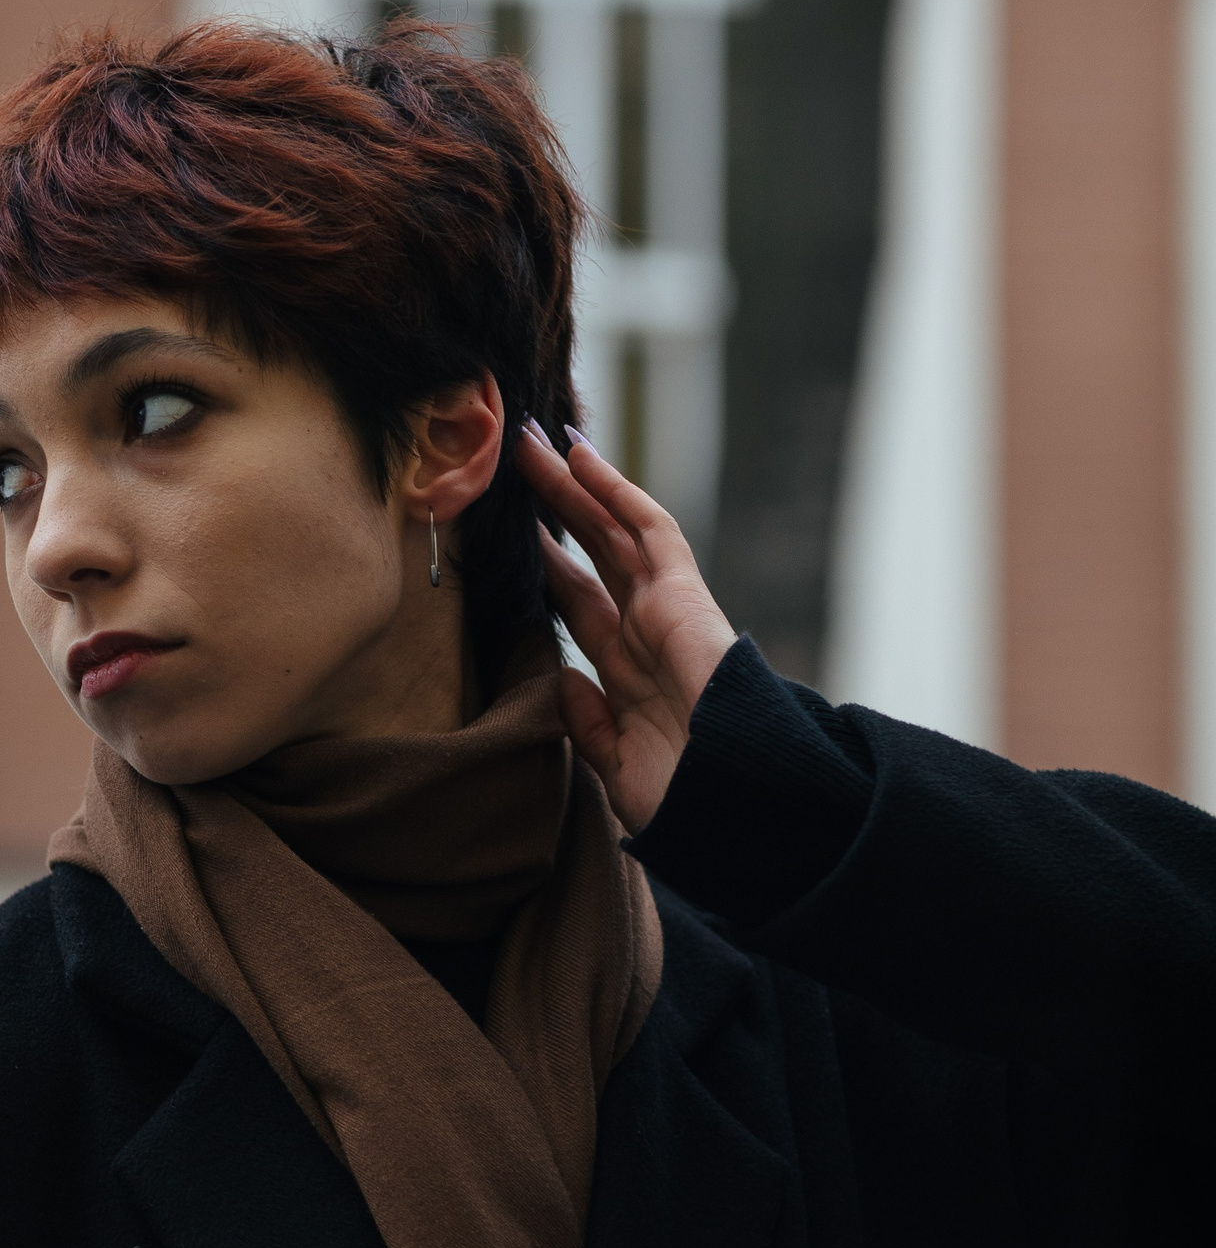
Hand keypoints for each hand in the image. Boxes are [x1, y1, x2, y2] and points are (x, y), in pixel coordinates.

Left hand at [517, 422, 736, 834]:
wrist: (735, 804)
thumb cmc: (687, 804)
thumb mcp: (618, 768)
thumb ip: (588, 725)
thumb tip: (563, 680)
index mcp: (627, 676)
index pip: (578, 607)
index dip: (547, 570)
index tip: (514, 539)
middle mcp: (644, 633)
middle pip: (588, 557)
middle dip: (552, 512)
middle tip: (511, 468)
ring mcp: (665, 610)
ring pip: (611, 531)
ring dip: (572, 486)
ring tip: (532, 442)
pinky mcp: (685, 594)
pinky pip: (649, 528)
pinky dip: (616, 490)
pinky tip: (581, 454)